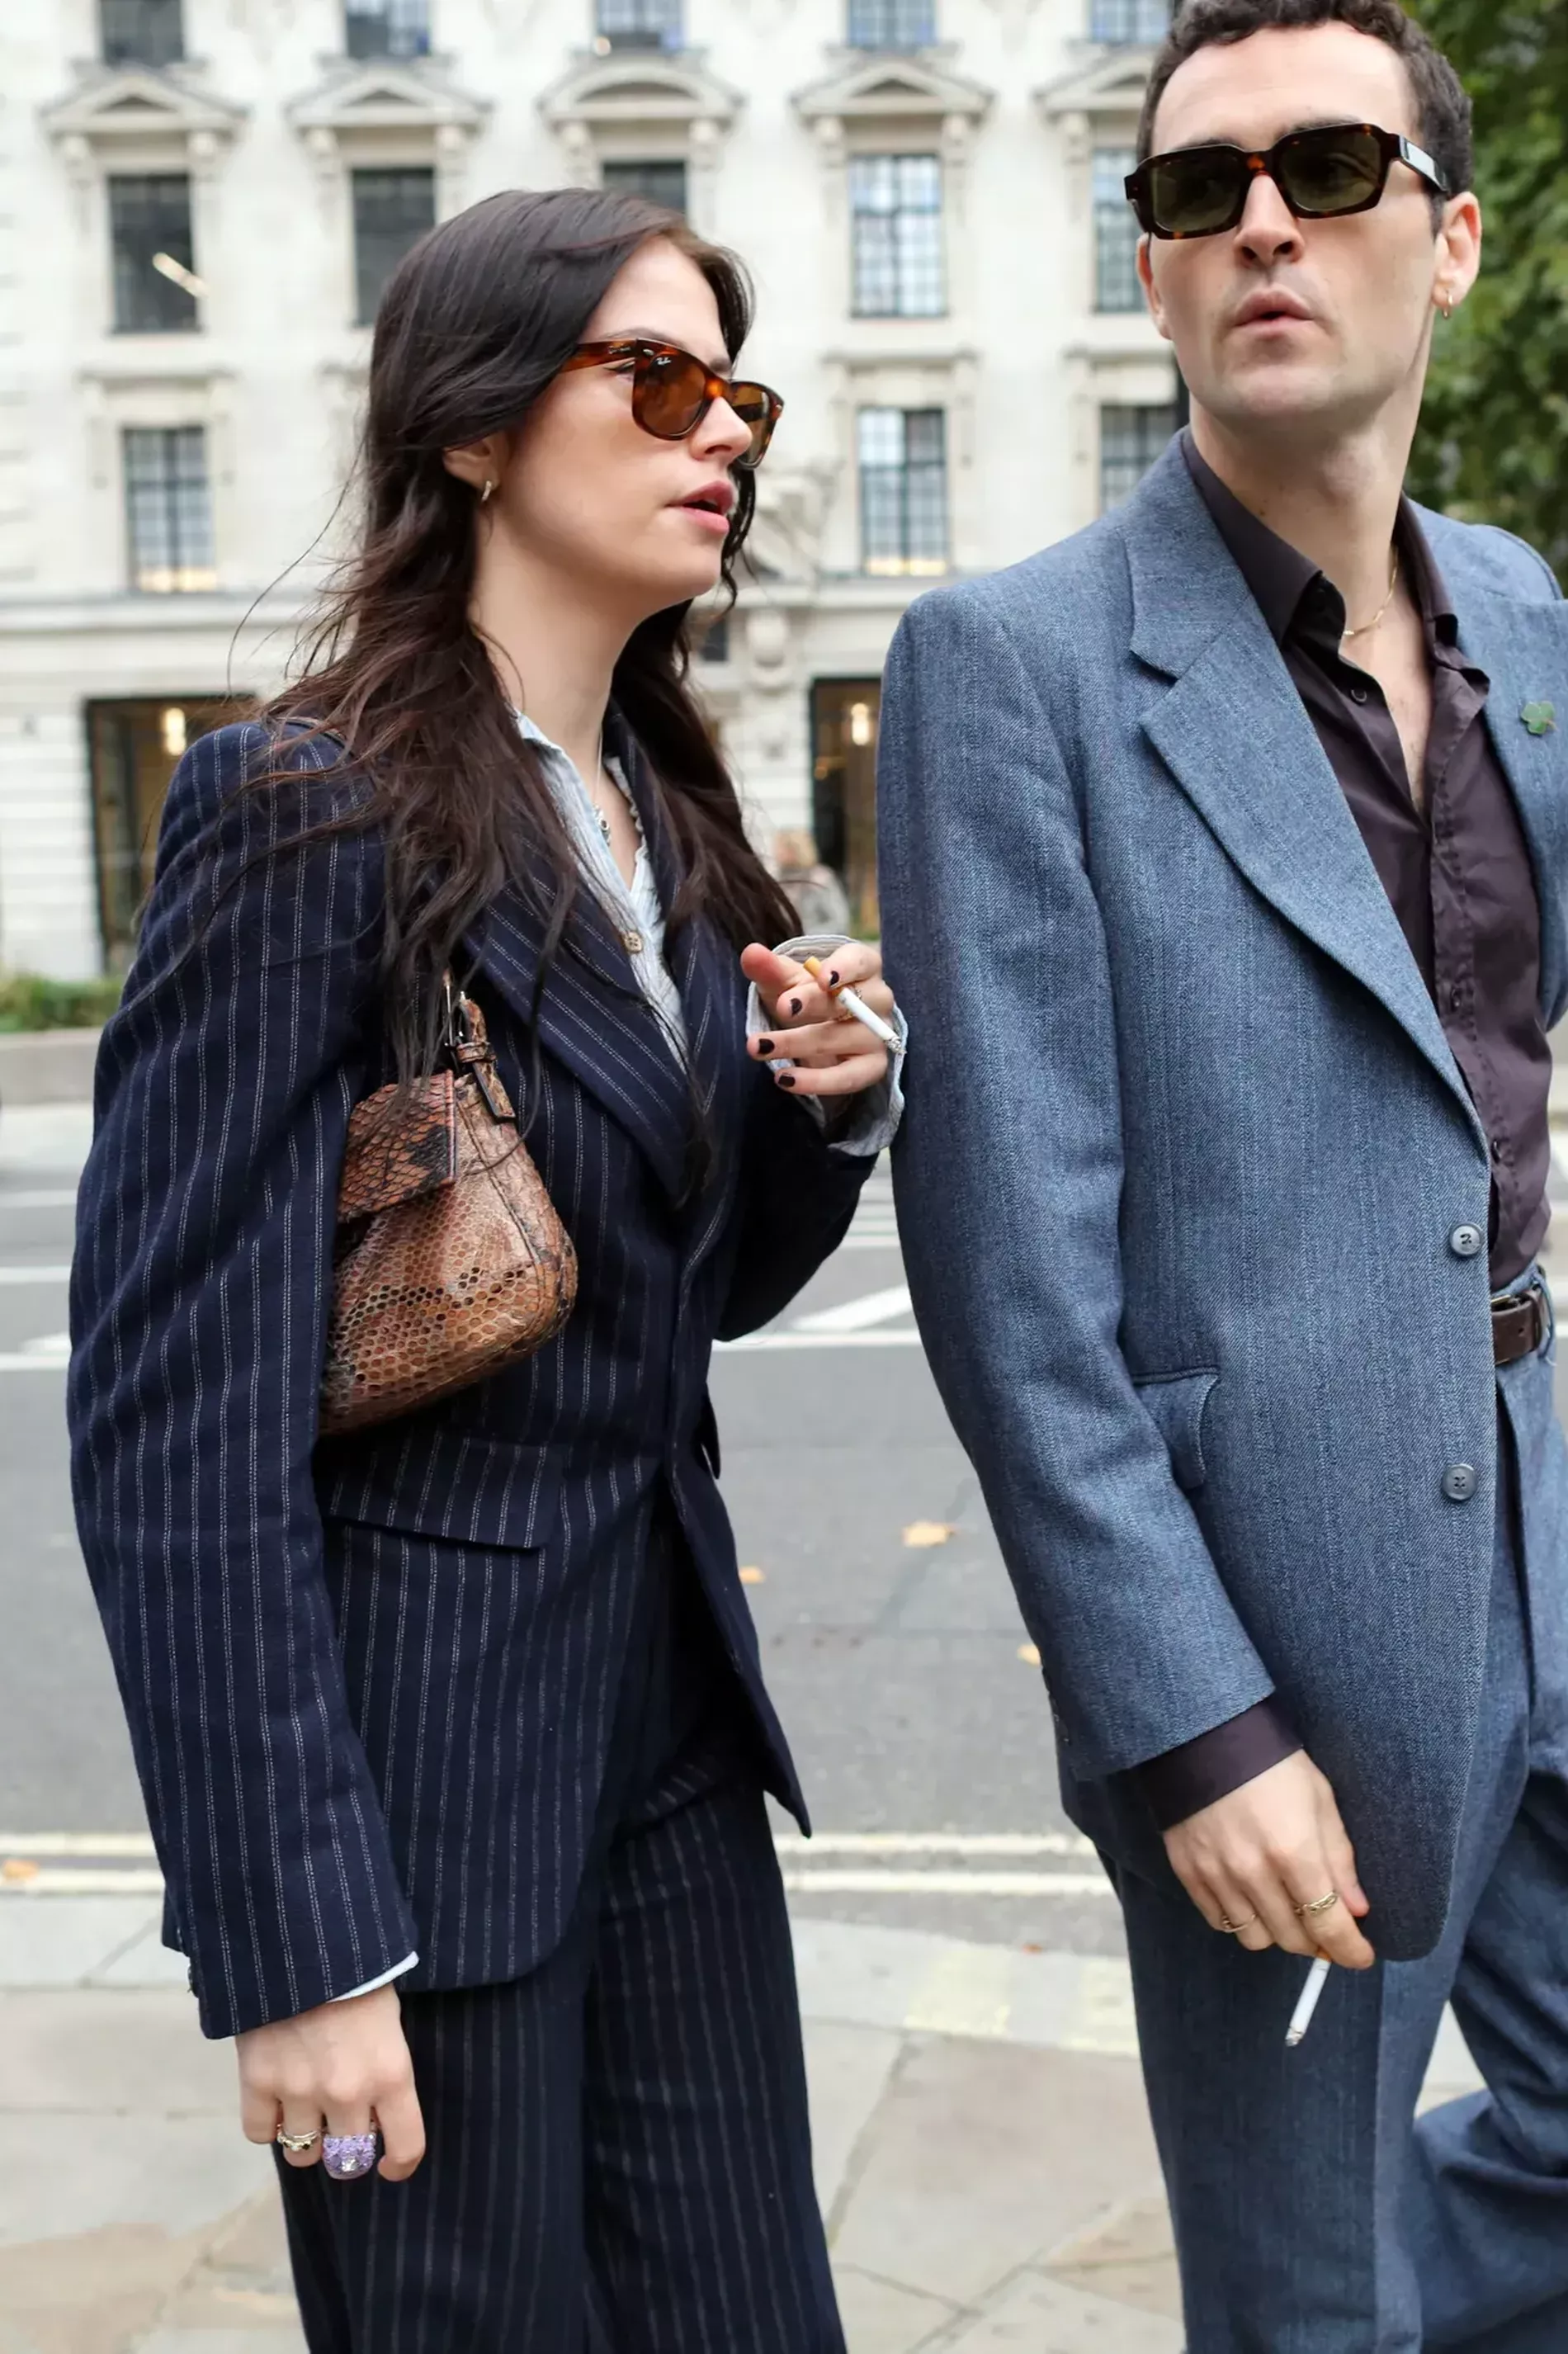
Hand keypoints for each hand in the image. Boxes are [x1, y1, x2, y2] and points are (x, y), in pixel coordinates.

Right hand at [237, 1982, 424, 2181]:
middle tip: (341, 2129)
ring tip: (306, 2110)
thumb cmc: (360, 1970)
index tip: (390, 2164)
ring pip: (302, 2152)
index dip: (400, 2163)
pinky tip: (275, 2100)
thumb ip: (385, 2068)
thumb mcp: (390, 2018)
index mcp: (392, 2074)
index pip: (406, 2146)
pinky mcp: (257, 2081)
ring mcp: (299, 2090)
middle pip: (347, 2160)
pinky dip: (267, 2123)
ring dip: (306, 2138)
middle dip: (347, 2151)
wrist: (305, 1935)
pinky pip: (259, 2132)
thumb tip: (375, 2110)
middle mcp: (348, 2092)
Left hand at [740, 939, 894, 1098]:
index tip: (821, 978)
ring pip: (844, 1038)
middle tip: (782, 1008)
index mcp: (862, 967)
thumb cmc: (807, 999)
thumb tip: (751, 953)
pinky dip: (816, 1081)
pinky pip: (848, 1077)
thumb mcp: (785, 982)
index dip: (843, 969)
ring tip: (760, 1048)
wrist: (817, 1037)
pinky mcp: (872, 1067)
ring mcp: (878, 1035)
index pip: (860, 962)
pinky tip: (785, 1079)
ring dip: (799, 1043)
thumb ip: (770, 968)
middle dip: (814, 1004)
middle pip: (852, 1000)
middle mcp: (878, 999)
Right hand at [1163, 1751, 1375, 1967]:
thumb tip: (1356, 1910)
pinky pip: (1220, 1921)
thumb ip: (1339, 1860)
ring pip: (1255, 1939)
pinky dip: (1241, 1919)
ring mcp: (1217, 1876)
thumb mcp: (1320, 1802)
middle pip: (1293, 1939)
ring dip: (1278, 1932)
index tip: (1361, 1957)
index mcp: (1294, 1852)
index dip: (1350, 1950)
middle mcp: (1254, 1874)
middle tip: (1325, 1928)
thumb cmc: (1273, 1764)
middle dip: (1317, 1941)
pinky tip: (1251, 1898)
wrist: (1205, 1736)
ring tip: (1284, 1909)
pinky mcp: (1188, 1873)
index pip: (1329, 1926)